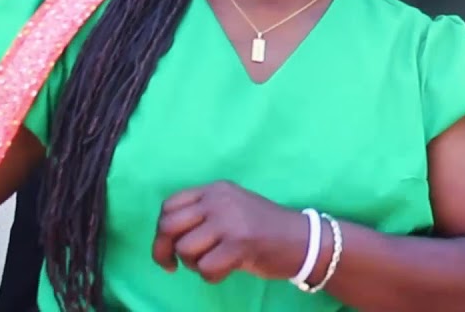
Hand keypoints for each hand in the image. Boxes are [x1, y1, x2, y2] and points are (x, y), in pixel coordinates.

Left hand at [152, 181, 305, 283]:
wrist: (303, 239)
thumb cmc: (264, 228)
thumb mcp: (232, 208)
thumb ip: (202, 214)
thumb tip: (166, 237)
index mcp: (216, 189)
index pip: (169, 206)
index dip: (161, 231)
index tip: (169, 248)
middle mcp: (220, 200)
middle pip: (169, 226)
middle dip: (164, 250)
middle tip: (174, 265)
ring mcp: (230, 221)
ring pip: (185, 249)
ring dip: (194, 264)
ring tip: (213, 263)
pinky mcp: (239, 244)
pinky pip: (205, 268)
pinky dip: (211, 276)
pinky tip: (226, 271)